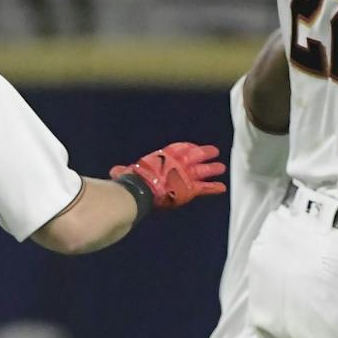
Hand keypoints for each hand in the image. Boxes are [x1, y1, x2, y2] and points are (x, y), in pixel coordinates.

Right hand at [111, 141, 225, 209]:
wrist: (141, 190)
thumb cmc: (132, 181)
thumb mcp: (127, 173)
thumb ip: (124, 171)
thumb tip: (115, 171)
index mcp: (163, 157)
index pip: (178, 149)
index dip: (186, 148)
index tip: (193, 147)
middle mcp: (177, 163)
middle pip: (194, 157)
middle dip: (204, 154)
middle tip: (214, 152)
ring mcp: (185, 175)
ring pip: (203, 170)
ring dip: (212, 168)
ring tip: (221, 167)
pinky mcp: (190, 188)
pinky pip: (205, 188)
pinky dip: (214, 187)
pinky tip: (222, 187)